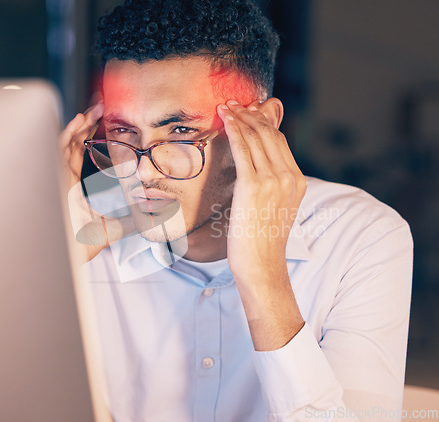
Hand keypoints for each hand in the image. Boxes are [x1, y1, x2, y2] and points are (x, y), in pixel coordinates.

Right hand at [60, 103, 134, 262]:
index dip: (89, 138)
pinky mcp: (53, 176)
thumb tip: (152, 219)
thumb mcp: (111, 230)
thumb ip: (129, 222)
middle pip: (72, 143)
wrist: (63, 256)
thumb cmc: (78, 245)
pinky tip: (79, 122)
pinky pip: (58, 149)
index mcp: (73, 186)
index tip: (102, 125)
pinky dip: (68, 133)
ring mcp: (57, 175)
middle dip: (86, 125)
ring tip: (94, 110)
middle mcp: (63, 177)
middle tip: (101, 108)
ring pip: (65, 142)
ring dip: (79, 124)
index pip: (79, 154)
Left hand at [217, 99, 305, 349]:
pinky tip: (225, 118)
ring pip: (256, 137)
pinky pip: (243, 148)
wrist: (261, 265)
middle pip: (269, 134)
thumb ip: (271, 186)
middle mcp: (289, 176)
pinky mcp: (254, 185)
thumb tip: (256, 172)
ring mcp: (273, 180)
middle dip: (250, 114)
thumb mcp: (274, 209)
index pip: (279, 142)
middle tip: (233, 103)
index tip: (248, 112)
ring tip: (225, 106)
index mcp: (297, 181)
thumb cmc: (262, 241)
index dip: (262, 123)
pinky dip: (233, 129)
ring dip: (240, 117)